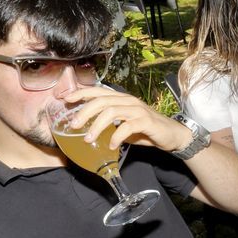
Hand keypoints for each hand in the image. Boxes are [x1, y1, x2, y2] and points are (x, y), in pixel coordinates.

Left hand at [60, 86, 189, 153]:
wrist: (172, 135)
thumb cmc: (146, 130)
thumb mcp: (124, 125)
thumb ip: (109, 124)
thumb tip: (87, 130)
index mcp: (122, 99)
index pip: (98, 91)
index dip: (81, 93)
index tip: (65, 99)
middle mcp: (129, 101)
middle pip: (102, 101)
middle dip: (84, 112)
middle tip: (72, 125)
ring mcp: (138, 110)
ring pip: (112, 112)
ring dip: (97, 125)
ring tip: (88, 138)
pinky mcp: (146, 121)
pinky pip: (127, 126)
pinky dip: (117, 136)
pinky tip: (112, 145)